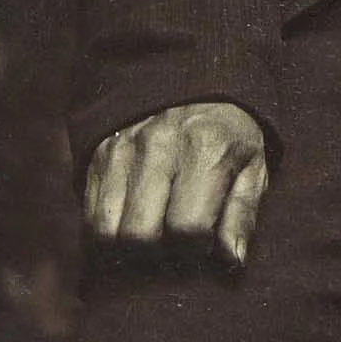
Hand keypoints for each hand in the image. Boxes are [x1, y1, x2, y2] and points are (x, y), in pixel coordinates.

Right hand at [83, 100, 268, 267]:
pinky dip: (107, 232)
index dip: (196, 249)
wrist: (190, 78)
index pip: (186, 227)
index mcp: (205, 148)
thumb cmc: (229, 134)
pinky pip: (89, 216)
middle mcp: (158, 146)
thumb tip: (231, 262)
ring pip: (105, 231)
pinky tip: (131, 224)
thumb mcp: (252, 166)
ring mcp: (122, 148)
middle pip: (139, 235)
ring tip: (152, 236)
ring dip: (126, 248)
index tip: (204, 242)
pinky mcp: (98, 154)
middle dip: (157, 254)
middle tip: (174, 245)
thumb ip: (242, 215)